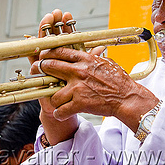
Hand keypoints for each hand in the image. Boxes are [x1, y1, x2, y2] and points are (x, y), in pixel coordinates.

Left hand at [30, 9, 157, 131]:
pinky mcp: (79, 103)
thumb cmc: (119, 81)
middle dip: (41, 69)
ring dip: (53, 98)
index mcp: (85, 59)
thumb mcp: (106, 62)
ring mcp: (78, 87)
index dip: (47, 52)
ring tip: (57, 101)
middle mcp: (78, 71)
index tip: (42, 55)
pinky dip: (60, 114)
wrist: (127, 98)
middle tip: (38, 72)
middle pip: (50, 66)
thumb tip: (91, 51)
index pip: (60, 51)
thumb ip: (94, 57)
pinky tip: (62, 113)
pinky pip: (60, 110)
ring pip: (53, 93)